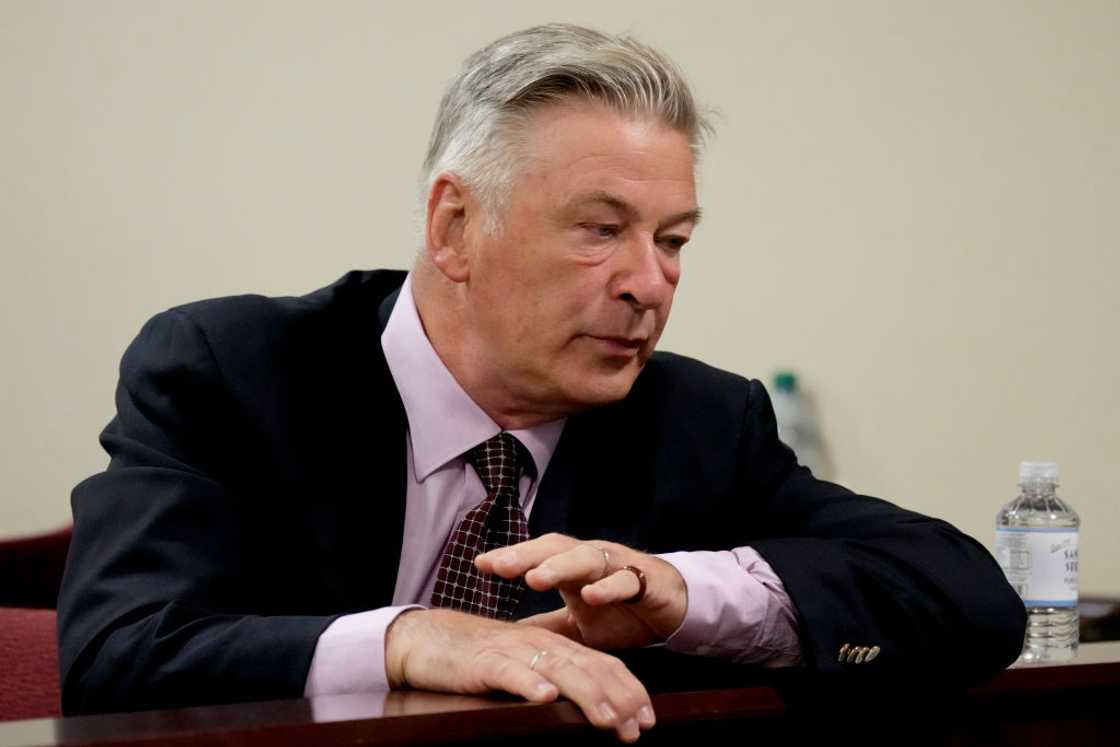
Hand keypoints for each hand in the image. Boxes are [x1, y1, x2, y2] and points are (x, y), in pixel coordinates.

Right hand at [384, 608, 654, 741]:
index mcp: (552, 646)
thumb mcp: (524, 669)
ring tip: (609, 719)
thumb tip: (586, 709)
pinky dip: (529, 683)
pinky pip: (510, 672)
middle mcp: (539, 645)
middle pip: (590, 667)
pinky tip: (545, 697)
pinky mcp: (484, 661)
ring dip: (588, 694)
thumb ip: (553, 680)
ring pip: (559, 669)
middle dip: (620, 698)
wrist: (426, 639)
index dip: (629, 690)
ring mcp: (513, 651)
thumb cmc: (478, 659)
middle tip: (639, 727)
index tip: (648, 719)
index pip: (601, 664)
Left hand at [475, 534, 687, 650]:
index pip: (536, 555)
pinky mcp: (645, 581)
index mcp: (571, 567)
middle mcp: (591, 558)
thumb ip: (544, 628)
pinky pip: (625, 581)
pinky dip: (608, 587)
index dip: (510, 557)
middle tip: (499, 565)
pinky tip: (591, 595)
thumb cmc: (620, 610)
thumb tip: (503, 639)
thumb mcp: (576, 625)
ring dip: (560, 567)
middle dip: (526, 556)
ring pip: (586, 559)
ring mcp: (618, 566)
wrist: (672, 606)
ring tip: (535, 578)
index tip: (479, 564)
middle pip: (554, 549)